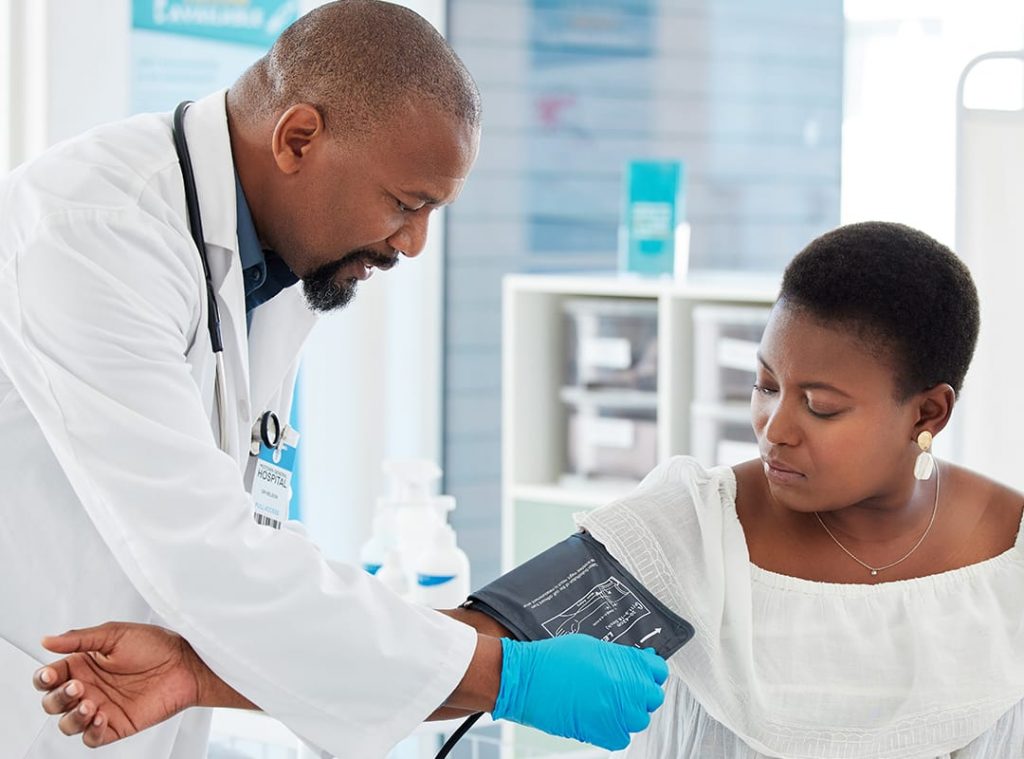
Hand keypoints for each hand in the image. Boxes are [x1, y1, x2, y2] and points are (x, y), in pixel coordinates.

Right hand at [32, 621, 249, 747]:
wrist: (186, 663)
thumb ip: (80, 639)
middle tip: (77, 687)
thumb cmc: (155, 644)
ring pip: (67, 724)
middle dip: (57, 698)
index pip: (49, 677)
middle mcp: (88, 688)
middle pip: (52, 703)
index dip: (43, 679)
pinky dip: (90, 731)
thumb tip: (46, 641)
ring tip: (90, 703)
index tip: (50, 675)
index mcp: (83, 665)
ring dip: (71, 717)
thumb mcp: (115, 634)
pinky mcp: (115, 725)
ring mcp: (100, 708)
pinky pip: (91, 739)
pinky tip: (101, 716)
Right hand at [491, 635, 667, 750]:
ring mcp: (620, 714)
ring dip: (627, 712)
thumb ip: (620, 657)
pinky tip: (597, 716)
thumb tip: (635, 663)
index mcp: (630, 664)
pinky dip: (612, 729)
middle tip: (619, 689)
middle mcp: (631, 690)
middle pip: (653, 696)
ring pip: (639, 719)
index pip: (659, 670)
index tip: (641, 673)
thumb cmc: (554, 659)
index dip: (649, 671)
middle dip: (639, 693)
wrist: (529, 680)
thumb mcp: (593, 646)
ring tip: (604, 702)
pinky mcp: (606, 734)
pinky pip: (621, 736)